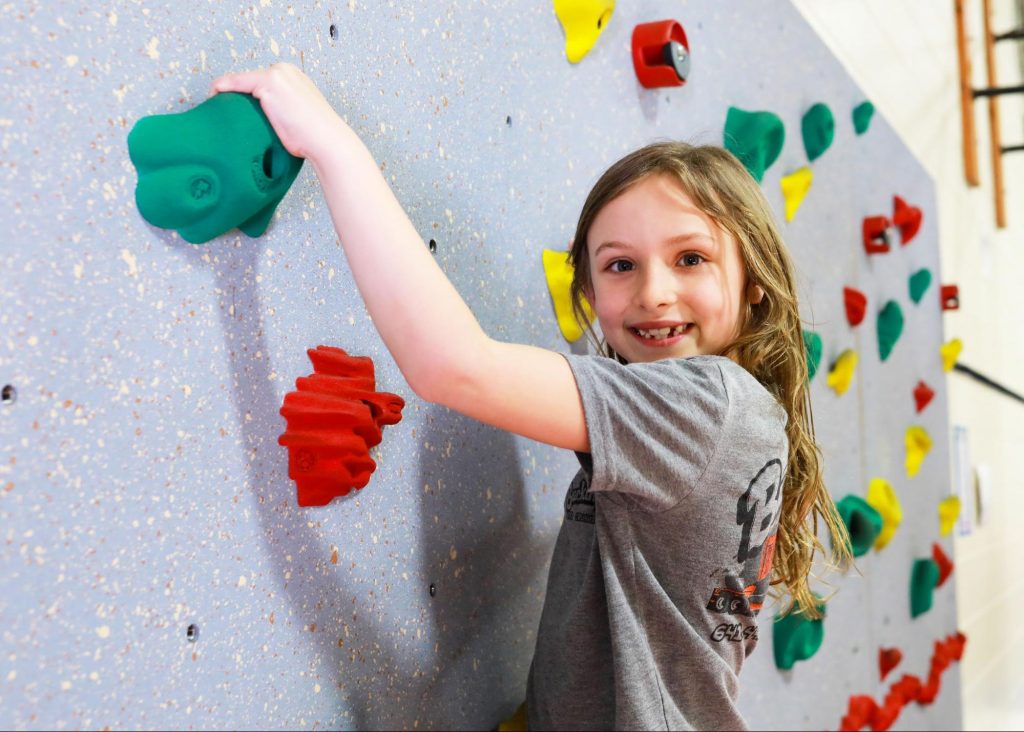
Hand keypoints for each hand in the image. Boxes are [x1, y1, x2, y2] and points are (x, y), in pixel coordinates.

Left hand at [210, 63, 349, 160]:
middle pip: (248, 80)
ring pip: (240, 81)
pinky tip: (212, 95)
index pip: (259, 82)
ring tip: (213, 105)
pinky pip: (235, 83)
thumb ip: (283, 113)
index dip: (242, 94)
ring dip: (225, 92)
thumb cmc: (314, 138)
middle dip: (233, 93)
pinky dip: (222, 88)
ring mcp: (276, 75)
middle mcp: (285, 70)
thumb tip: (266, 125)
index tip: (230, 106)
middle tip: (218, 108)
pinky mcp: (267, 83)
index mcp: (293, 78)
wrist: (326, 140)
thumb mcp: (298, 118)